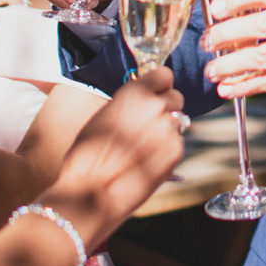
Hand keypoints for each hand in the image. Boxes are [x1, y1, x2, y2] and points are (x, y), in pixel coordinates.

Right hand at [38, 68, 188, 240]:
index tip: (155, 95)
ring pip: (178, 122)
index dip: (160, 86)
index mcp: (134, 92)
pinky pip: (177, 143)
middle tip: (149, 126)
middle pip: (176, 98)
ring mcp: (168, 128)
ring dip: (166, 131)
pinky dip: (167, 151)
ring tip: (143, 149)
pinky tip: (146, 162)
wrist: (91, 190)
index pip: (164, 75)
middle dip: (166, 109)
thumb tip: (142, 102)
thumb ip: (129, 105)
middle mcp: (156, 106)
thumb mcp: (103, 116)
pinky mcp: (176, 151)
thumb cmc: (88, 155)